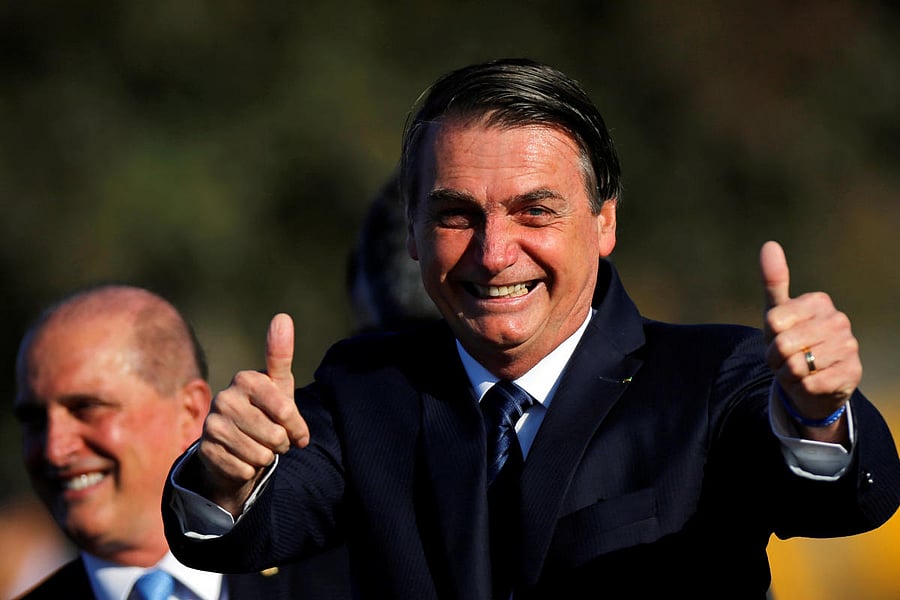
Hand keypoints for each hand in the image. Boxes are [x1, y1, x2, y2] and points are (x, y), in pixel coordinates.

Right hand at [195, 313, 309, 514]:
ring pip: (259, 455)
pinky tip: (241, 459)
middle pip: (275, 436)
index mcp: (246, 380)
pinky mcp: (204, 452)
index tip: (298, 430)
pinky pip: (243, 471)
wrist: (237, 445)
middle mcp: (225, 399)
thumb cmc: (266, 411)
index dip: (297, 428)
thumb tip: (283, 317)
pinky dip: (249, 470)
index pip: (286, 412)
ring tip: (259, 448)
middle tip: (275, 439)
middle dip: (282, 444)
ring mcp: (211, 426)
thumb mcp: (279, 385)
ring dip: (266, 457)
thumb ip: (281, 353)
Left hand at [760, 241, 859, 440]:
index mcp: (819, 301)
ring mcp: (849, 347)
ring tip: (798, 369)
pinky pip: (810, 383)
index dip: (768, 336)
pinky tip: (811, 382)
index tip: (777, 337)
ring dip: (788, 373)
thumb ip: (774, 280)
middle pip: (783, 344)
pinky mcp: (852, 373)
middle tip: (786, 358)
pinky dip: (802, 387)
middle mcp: (839, 320)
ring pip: (796, 365)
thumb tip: (769, 244)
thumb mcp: (776, 312)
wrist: (811, 379)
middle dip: (776, 358)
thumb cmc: (791, 340)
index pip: (773, 321)